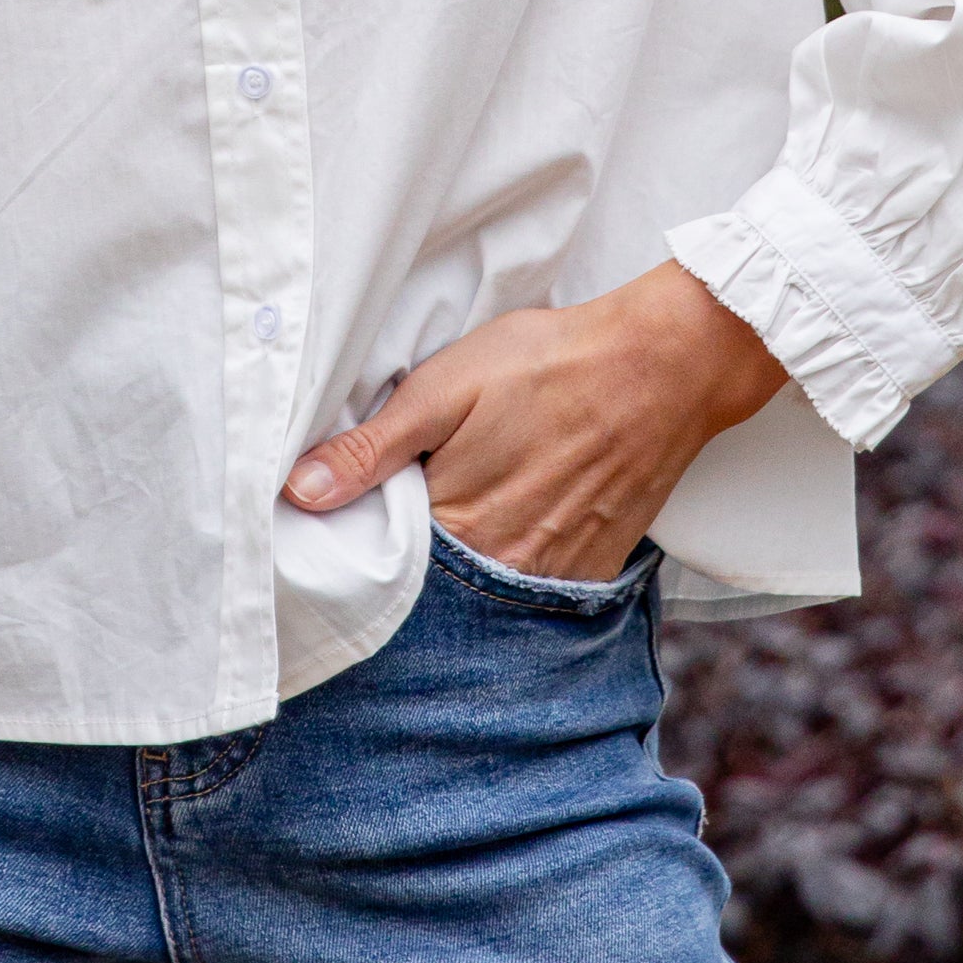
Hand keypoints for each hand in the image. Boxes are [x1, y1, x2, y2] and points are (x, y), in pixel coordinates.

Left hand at [281, 261, 782, 581]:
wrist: (663, 366)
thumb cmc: (548, 364)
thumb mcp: (444, 388)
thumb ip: (372, 449)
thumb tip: (299, 493)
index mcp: (456, 523)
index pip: (383, 565)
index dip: (362, 543)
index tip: (347, 526)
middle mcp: (504, 567)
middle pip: (433, 592)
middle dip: (411, 569)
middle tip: (411, 516)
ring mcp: (554, 576)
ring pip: (485, 598)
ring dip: (463, 576)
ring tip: (466, 521)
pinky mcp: (594, 571)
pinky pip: (538, 597)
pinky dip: (515, 576)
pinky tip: (512, 533)